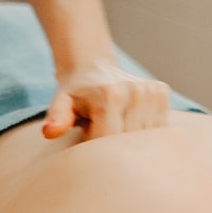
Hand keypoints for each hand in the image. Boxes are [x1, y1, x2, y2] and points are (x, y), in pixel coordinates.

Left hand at [42, 60, 170, 139]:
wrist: (92, 68)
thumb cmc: (75, 95)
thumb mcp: (61, 104)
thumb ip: (57, 118)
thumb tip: (50, 131)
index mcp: (110, 96)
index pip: (109, 140)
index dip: (97, 144)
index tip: (88, 135)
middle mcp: (135, 91)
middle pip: (129, 141)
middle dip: (114, 144)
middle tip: (100, 128)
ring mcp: (152, 91)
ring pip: (146, 138)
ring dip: (130, 139)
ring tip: (114, 123)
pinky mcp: (161, 92)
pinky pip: (158, 128)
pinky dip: (145, 132)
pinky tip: (129, 120)